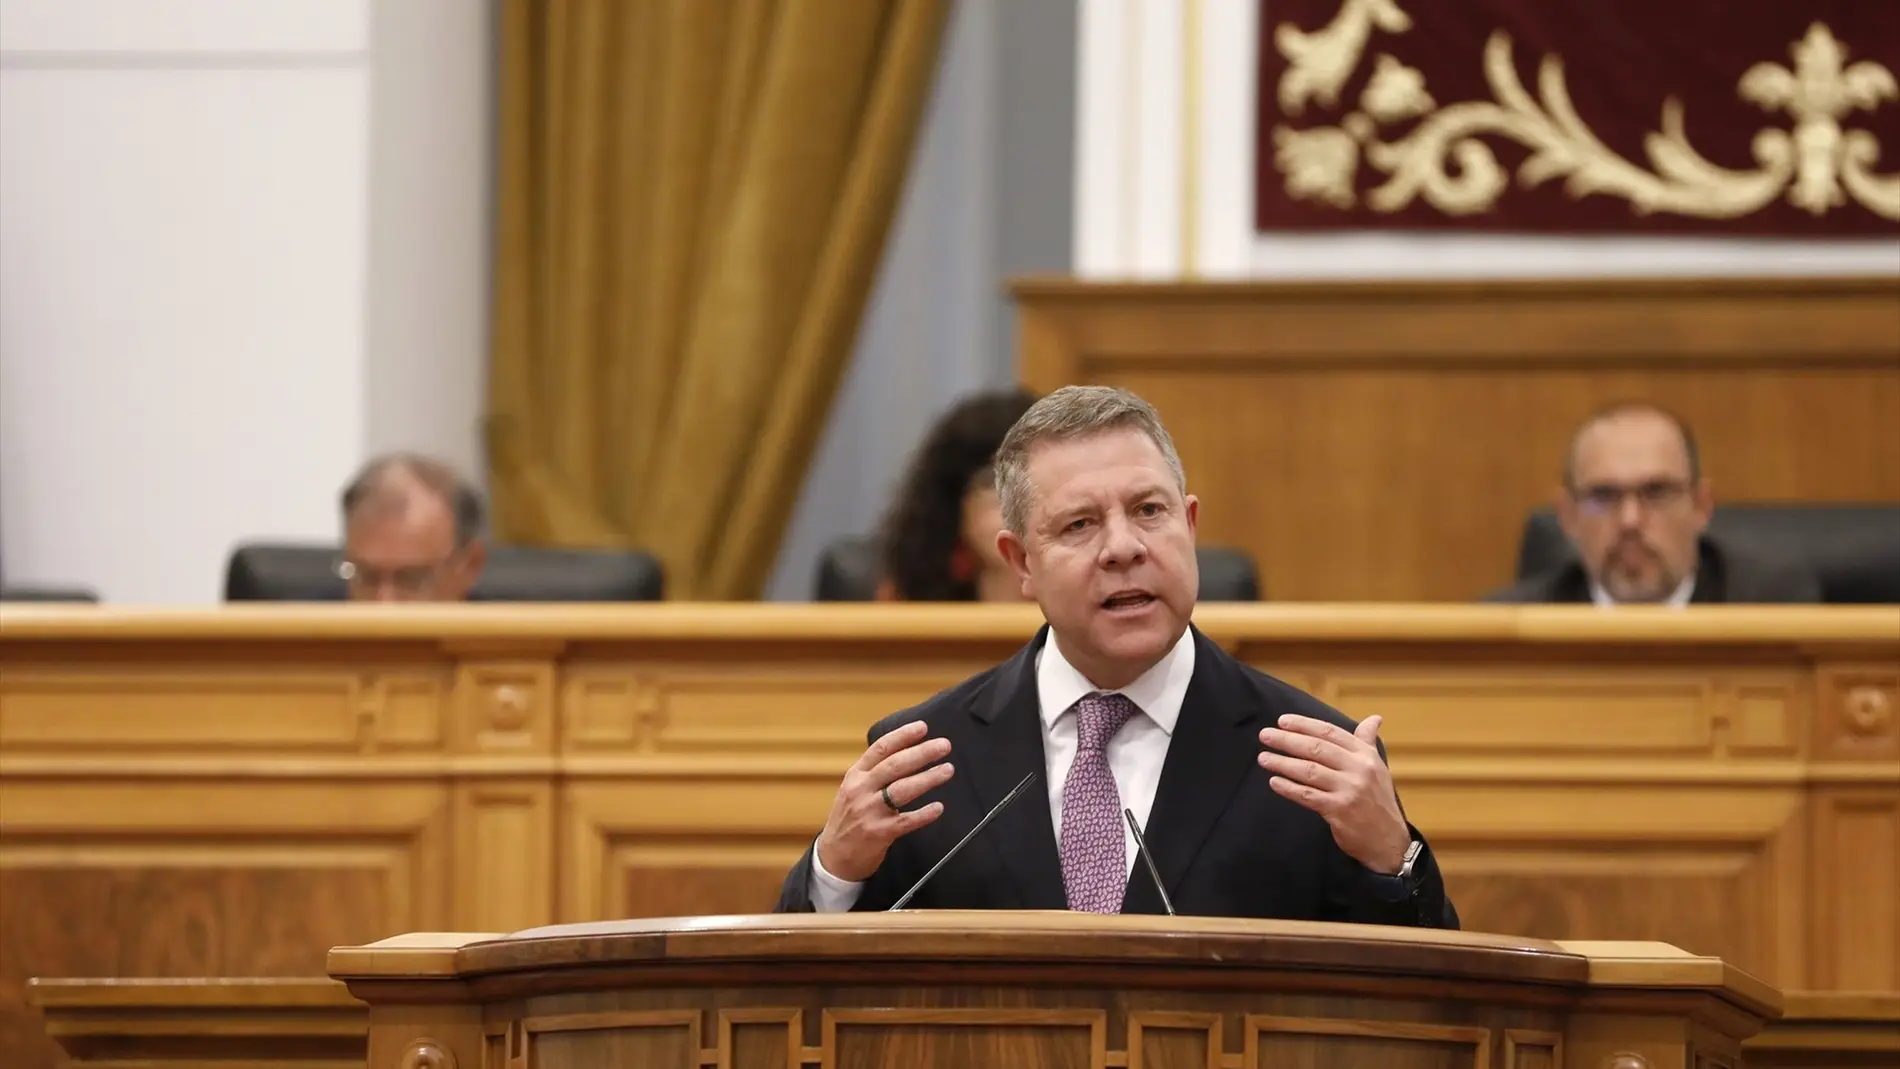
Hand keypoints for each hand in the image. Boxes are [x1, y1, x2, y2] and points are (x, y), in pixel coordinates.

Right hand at [816, 720, 954, 881]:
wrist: (834, 855)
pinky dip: (924, 814)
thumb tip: (906, 750)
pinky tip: (938, 807)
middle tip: (944, 746)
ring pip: (902, 790)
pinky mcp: (879, 833)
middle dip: (922, 753)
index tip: (923, 727)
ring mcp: (869, 811)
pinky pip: (906, 821)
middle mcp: (861, 790)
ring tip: (947, 770)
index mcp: (856, 775)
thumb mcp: (853, 788)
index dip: (903, 736)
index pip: (881, 749)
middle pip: (895, 765)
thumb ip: (874, 772)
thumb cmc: (850, 818)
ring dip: (928, 778)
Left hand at [1258, 714, 1409, 873]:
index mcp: (1365, 755)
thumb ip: (1367, 742)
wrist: (1389, 840)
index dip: (1304, 725)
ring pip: (1309, 771)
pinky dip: (1289, 788)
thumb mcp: (1377, 768)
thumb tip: (1374, 718)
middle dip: (1287, 740)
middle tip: (1265, 735)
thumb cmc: (1377, 800)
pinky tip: (1274, 782)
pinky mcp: (1339, 810)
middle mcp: (1359, 769)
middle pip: (1317, 748)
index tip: (1282, 721)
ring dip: (1283, 763)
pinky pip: (1308, 795)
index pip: (1330, 732)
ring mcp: (1349, 790)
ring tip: (1263, 758)